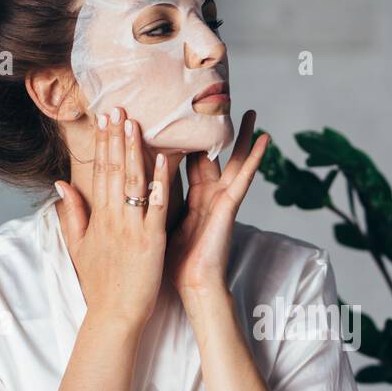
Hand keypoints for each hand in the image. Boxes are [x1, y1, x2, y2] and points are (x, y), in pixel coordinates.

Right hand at [55, 110, 167, 328]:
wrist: (114, 315)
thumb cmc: (101, 284)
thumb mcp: (79, 247)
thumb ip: (72, 214)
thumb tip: (60, 184)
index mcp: (98, 218)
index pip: (98, 173)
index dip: (102, 144)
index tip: (105, 119)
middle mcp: (113, 218)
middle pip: (113, 170)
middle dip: (116, 137)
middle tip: (118, 107)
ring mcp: (132, 228)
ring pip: (133, 181)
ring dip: (134, 150)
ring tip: (136, 122)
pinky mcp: (151, 240)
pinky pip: (157, 205)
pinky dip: (161, 182)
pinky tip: (165, 159)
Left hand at [166, 110, 268, 307]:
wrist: (190, 287)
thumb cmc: (172, 264)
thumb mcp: (154, 226)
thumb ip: (147, 204)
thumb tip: (127, 191)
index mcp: (190, 199)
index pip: (184, 160)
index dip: (179, 138)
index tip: (174, 114)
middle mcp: (207, 196)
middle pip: (208, 154)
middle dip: (210, 131)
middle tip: (215, 103)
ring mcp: (220, 200)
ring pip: (231, 161)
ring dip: (242, 137)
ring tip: (251, 111)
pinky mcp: (229, 206)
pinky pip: (242, 177)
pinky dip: (253, 158)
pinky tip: (264, 140)